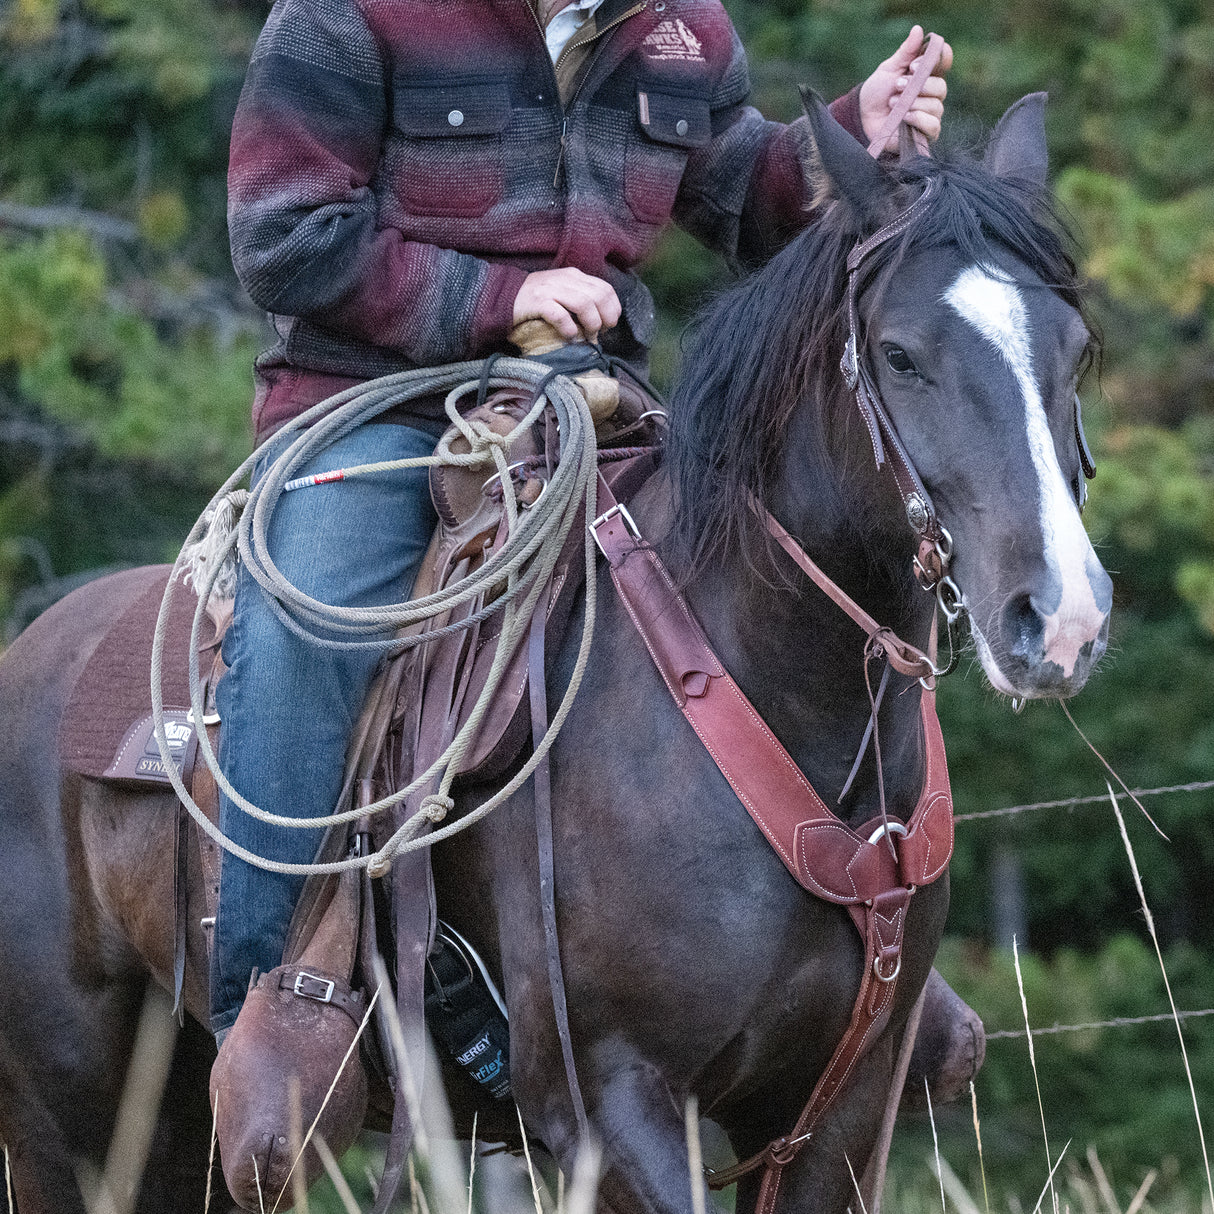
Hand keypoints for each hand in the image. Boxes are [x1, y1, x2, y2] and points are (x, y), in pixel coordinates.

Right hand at [512, 267, 621, 339]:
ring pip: (584, 304)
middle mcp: (565, 279)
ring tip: (587, 337)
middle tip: (599, 333)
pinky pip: (560, 314)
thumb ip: (581, 299)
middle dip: (605, 318)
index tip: (608, 325)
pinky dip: (568, 328)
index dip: (612, 309)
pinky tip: (569, 335)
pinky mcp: (537, 302)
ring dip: (590, 324)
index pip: (606, 289)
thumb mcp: (562, 293)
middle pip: (599, 296)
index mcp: (574, 276)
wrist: (503, 297)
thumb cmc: (536, 301)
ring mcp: (551, 289)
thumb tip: (602, 321)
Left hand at [858, 24, 952, 151]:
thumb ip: (906, 52)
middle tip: (898, 86)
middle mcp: (932, 95)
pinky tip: (905, 117)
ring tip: (893, 103)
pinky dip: (919, 119)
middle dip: (919, 86)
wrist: (862, 117)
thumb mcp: (889, 69)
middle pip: (941, 87)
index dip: (937, 60)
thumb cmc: (877, 92)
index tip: (915, 64)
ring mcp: (930, 114)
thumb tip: (918, 30)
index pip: (944, 62)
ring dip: (913, 104)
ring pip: (936, 106)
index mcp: (927, 75)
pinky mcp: (925, 134)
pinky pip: (933, 125)